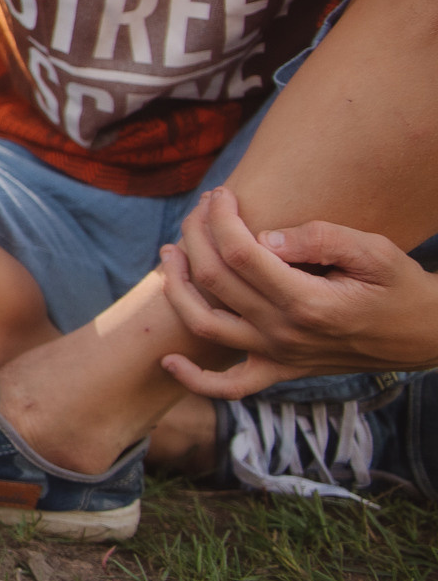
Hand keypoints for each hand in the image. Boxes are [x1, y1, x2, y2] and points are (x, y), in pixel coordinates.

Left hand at [157, 187, 437, 399]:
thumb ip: (321, 239)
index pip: (241, 252)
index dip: (222, 217)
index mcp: (308, 301)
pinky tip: (169, 361)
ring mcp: (279, 355)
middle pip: (215, 279)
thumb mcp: (375, 252)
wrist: (424, 335)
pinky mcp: (281, 370)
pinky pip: (230, 386)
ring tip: (171, 252)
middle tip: (201, 208)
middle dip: (197, 235)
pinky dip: (196, 379)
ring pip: (205, 324)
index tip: (223, 194)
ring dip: (177, 286)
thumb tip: (266, 236)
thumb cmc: (399, 286)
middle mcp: (285, 332)